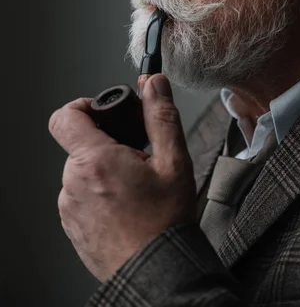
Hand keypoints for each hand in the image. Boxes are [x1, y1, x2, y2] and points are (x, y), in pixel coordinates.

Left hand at [48, 75, 196, 281]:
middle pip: (81, 146)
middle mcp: (73, 183)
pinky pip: (80, 197)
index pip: (66, 116)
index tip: (102, 112)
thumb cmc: (165, 223)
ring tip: (134, 191)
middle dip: (107, 146)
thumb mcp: (174, 162)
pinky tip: (125, 209)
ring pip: (82, 173)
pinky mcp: (72, 227)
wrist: (157, 273)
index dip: (83, 105)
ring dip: (104, 173)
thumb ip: (161, 116)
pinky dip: (99, 195)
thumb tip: (154, 84)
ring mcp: (69, 208)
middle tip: (137, 163)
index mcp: (96, 161)